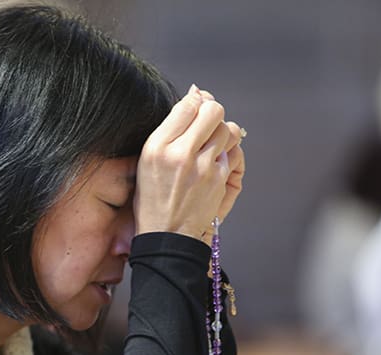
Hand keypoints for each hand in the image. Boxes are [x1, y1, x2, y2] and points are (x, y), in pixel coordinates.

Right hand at [134, 84, 244, 244]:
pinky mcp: (219, 179)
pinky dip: (225, 156)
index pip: (187, 105)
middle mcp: (179, 153)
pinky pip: (232, 153)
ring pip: (228, 130)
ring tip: (210, 145)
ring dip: (223, 133)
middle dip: (213, 113)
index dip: (196, 102)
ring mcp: (202, 166)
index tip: (195, 108)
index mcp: (156, 146)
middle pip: (213, 111)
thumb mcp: (148, 160)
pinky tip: (211, 166)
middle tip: (206, 124)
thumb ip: (171, 127)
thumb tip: (196, 94)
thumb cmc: (154, 198)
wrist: (166, 235)